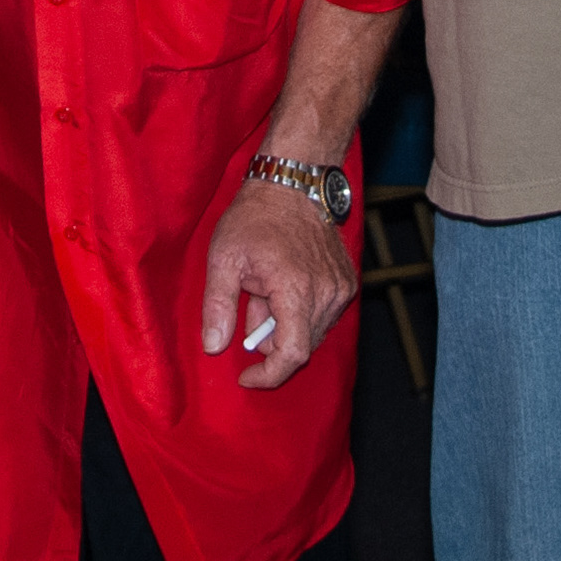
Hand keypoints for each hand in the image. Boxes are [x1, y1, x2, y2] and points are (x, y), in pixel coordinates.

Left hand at [200, 173, 356, 389]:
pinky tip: (282, 285)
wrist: (292, 183)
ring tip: (264, 290)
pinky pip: (322, 317)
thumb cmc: (255, 217)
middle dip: (269, 341)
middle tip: (249, 306)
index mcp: (296, 290)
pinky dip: (299, 313)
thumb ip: (218, 307)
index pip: (291, 355)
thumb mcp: (223, 259)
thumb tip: (214, 347)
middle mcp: (327, 294)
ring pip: (312, 333)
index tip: (246, 377)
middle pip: (300, 346)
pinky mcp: (347, 283)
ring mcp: (341, 289)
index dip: (268, 375)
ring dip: (284, 325)